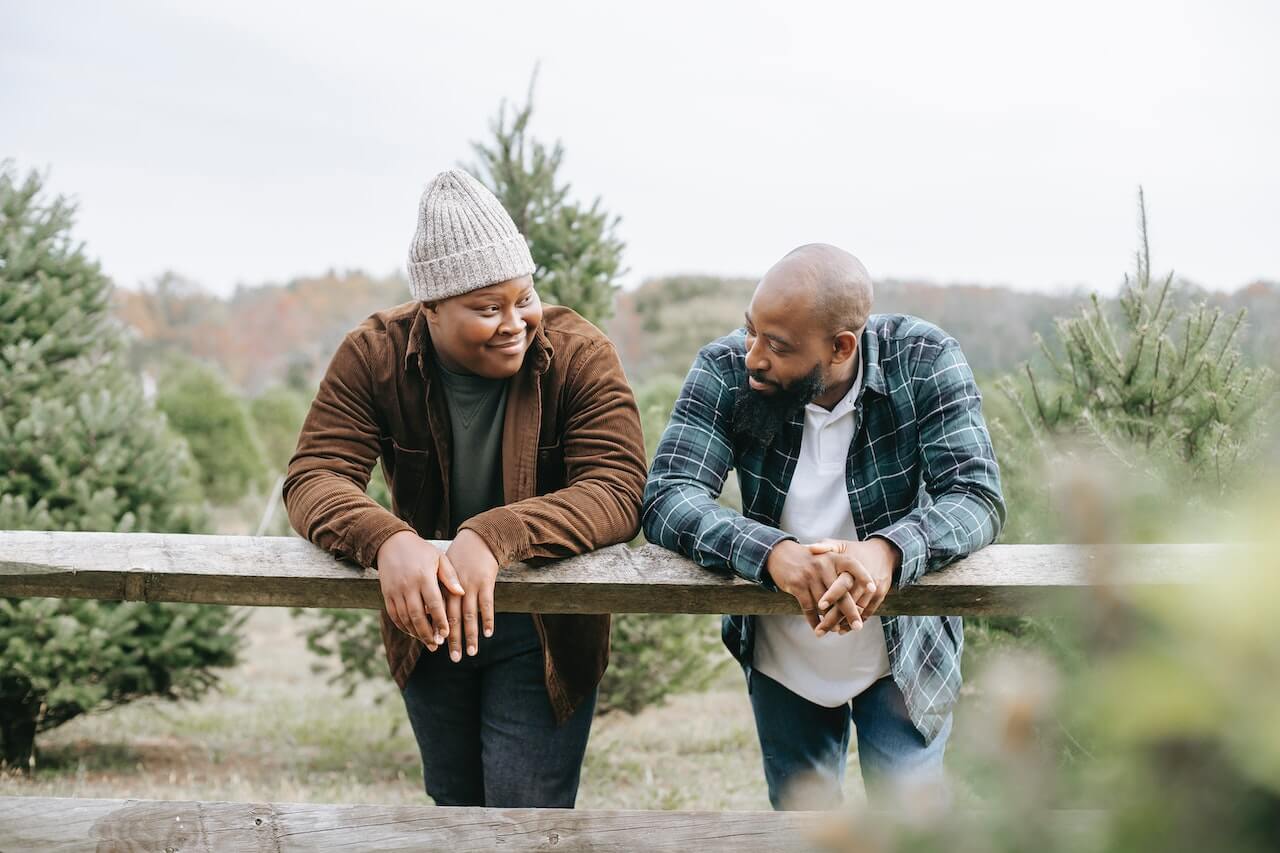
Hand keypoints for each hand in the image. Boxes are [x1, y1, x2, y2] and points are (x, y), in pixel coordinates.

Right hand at [375, 530, 463, 651]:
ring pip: (405, 618)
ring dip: (416, 633)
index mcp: (424, 576)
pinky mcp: (386, 594)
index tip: (447, 634)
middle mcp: (408, 585)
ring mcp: (395, 591)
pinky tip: (413, 633)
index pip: (434, 603)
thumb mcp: (439, 557)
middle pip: (417, 615)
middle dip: (427, 633)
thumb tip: (461, 593)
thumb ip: (450, 576)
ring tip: (428, 643)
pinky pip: (394, 615)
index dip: (440, 621)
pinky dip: (403, 626)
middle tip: (437, 645)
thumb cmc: (421, 551)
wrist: (392, 543)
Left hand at [443, 528, 500, 661]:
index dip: (438, 630)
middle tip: (454, 658)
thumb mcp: (444, 570)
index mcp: (443, 586)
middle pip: (453, 619)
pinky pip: (487, 605)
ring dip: (471, 636)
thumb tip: (429, 612)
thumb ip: (439, 590)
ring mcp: (471, 586)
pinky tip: (488, 633)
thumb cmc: (460, 557)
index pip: (438, 613)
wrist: (479, 539)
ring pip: (470, 616)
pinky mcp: (486, 583)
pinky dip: (487, 620)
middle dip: (454, 640)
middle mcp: (455, 588)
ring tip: (472, 652)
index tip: (437, 645)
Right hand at [764, 540, 862, 633]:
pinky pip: (809, 608)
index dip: (863, 576)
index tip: (873, 589)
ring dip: (830, 620)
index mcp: (833, 557)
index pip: (853, 565)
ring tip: (836, 630)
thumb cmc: (809, 561)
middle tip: (858, 626)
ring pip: (824, 604)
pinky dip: (814, 621)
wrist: (780, 554)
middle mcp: (823, 565)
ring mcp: (810, 575)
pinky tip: (818, 629)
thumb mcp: (825, 558)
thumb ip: (840, 573)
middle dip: (850, 612)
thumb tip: (857, 599)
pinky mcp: (798, 585)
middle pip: (841, 592)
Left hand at [812, 537, 898, 634]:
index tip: (820, 605)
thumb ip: (826, 547)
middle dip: (834, 618)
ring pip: (858, 611)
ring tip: (828, 631)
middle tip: (820, 630)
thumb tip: (810, 548)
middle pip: (848, 602)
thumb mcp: (842, 545)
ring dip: (843, 623)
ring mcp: (873, 589)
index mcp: (852, 567)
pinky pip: (867, 613)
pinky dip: (855, 621)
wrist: (885, 553)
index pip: (842, 583)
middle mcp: (864, 580)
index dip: (832, 595)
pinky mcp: (880, 596)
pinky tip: (842, 629)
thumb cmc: (856, 551)